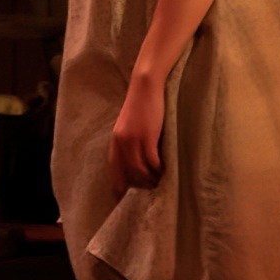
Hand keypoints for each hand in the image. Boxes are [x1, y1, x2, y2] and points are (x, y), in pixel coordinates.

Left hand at [111, 69, 169, 191]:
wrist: (144, 86)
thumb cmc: (141, 103)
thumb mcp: (131, 124)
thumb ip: (131, 139)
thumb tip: (139, 157)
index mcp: (115, 139)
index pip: (114, 166)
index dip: (119, 181)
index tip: (125, 193)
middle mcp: (121, 142)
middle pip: (128, 171)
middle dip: (139, 183)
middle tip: (151, 189)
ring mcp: (133, 140)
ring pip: (140, 169)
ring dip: (151, 178)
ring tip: (160, 182)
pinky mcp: (146, 137)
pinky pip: (151, 161)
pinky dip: (158, 169)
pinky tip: (165, 171)